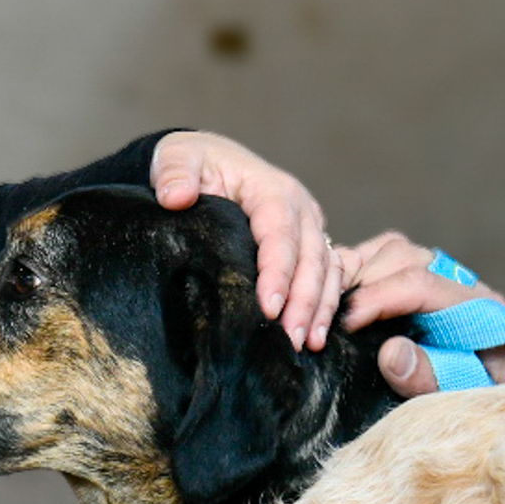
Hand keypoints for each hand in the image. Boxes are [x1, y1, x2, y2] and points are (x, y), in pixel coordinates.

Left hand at [150, 131, 340, 349]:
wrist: (210, 163)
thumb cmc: (195, 164)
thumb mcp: (177, 158)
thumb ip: (174, 173)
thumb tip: (176, 197)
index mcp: (271, 188)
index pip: (280, 233)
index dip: (278, 271)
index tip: (268, 308)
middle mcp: (300, 208)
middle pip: (312, 257)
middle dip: (304, 301)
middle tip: (290, 340)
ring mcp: (310, 228)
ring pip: (328, 270)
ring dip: (320, 309)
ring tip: (307, 345)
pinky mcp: (312, 246)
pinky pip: (330, 276)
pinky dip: (326, 305)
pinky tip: (315, 336)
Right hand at [335, 231, 504, 397]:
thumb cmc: (490, 400)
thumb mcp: (467, 398)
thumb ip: (431, 378)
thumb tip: (390, 353)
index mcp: (481, 309)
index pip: (421, 284)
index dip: (378, 299)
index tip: (345, 324)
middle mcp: (463, 284)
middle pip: (405, 256)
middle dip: (362, 281)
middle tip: (330, 315)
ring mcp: (446, 280)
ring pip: (395, 250)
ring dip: (358, 271)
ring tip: (331, 304)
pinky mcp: (429, 285)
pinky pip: (389, 259)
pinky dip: (360, 270)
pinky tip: (340, 297)